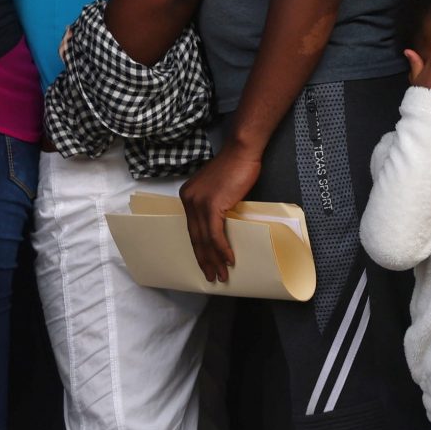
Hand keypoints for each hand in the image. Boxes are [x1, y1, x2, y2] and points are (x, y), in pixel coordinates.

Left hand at [180, 139, 262, 283]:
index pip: (193, 229)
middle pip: (196, 237)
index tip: (206, 263)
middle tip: (212, 277)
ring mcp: (199, 203)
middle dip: (204, 260)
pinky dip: (222, 249)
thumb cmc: (235, 167)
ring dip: (214, 260)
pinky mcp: (212, 205)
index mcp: (188, 196)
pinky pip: (215, 234)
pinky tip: (229, 260)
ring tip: (221, 275)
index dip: (200, 249)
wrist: (242, 152)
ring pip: (204, 239)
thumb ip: (215, 205)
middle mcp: (189, 200)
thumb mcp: (219, 188)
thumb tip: (222, 224)